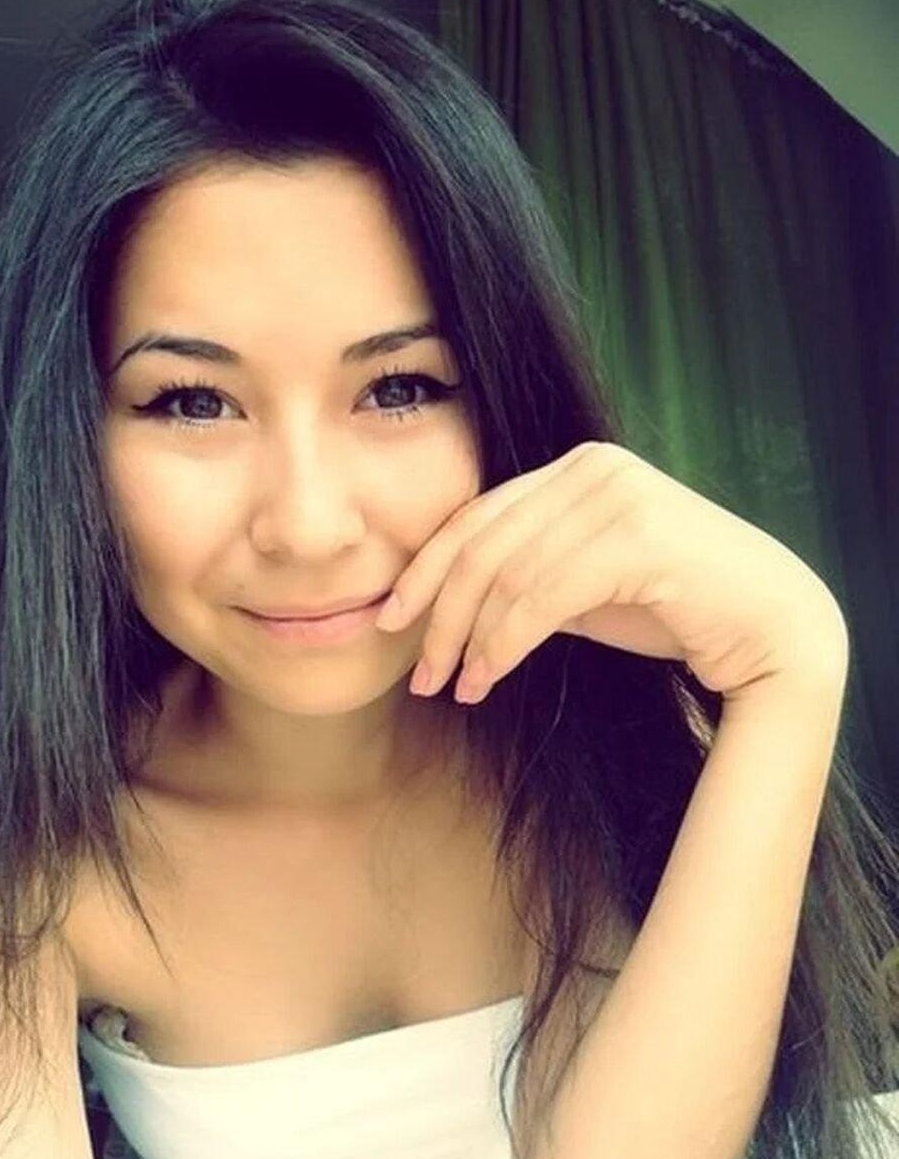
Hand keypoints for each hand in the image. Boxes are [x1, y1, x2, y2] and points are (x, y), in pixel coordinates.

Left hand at [374, 441, 848, 704]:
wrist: (769, 628)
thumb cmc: (675, 611)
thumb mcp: (583, 587)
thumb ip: (529, 576)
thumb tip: (454, 603)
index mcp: (576, 468)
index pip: (476, 517)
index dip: (424, 571)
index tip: (390, 621)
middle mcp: (593, 469)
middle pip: (480, 546)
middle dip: (438, 616)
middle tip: (420, 677)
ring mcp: (616, 497)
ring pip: (505, 577)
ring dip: (468, 642)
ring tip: (454, 690)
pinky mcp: (637, 537)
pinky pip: (541, 598)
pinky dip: (503, 646)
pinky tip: (486, 682)